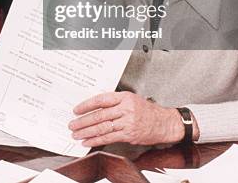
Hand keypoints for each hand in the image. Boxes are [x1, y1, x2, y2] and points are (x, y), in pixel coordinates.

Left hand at [69, 91, 195, 146]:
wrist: (165, 123)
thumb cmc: (147, 110)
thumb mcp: (131, 99)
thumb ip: (115, 101)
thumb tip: (94, 106)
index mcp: (124, 97)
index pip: (101, 100)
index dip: (87, 105)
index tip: (76, 110)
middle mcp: (125, 109)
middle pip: (99, 115)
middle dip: (83, 121)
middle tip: (72, 124)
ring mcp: (127, 122)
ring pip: (102, 127)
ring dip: (87, 132)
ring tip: (76, 134)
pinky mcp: (129, 135)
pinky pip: (109, 138)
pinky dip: (96, 140)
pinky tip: (88, 141)